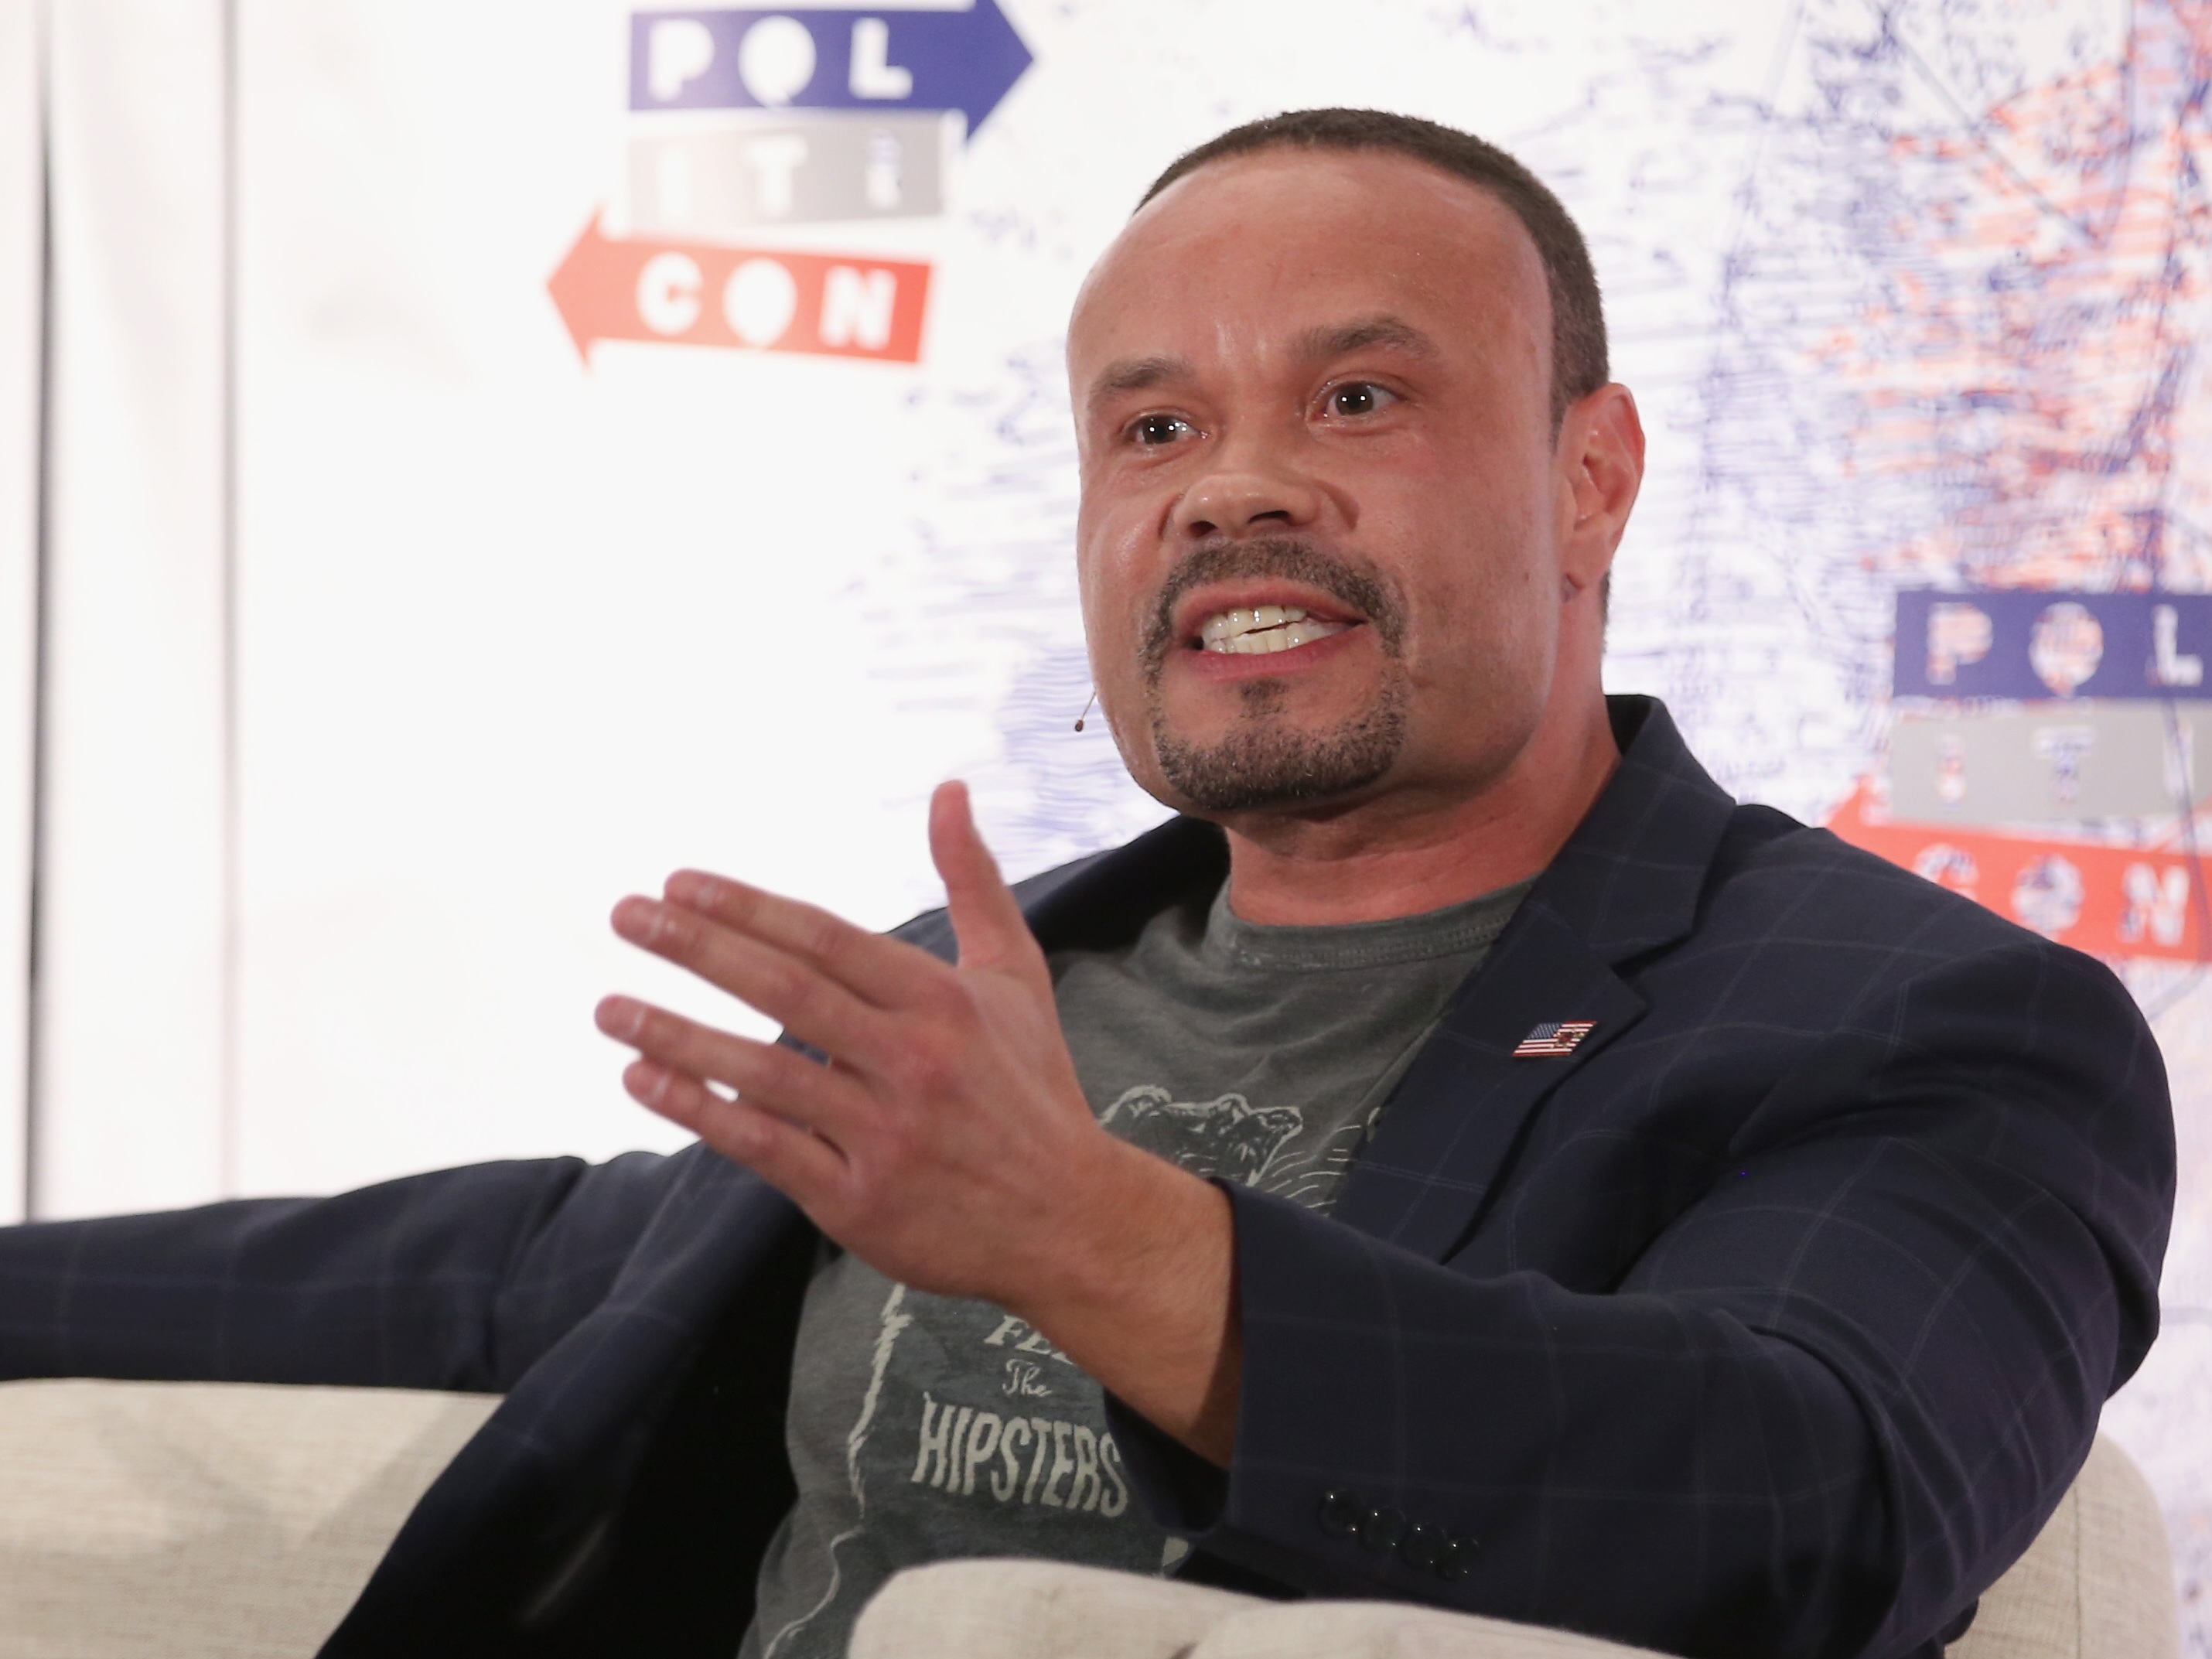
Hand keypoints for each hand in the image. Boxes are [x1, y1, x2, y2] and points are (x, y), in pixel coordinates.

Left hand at [596, 782, 1239, 1459]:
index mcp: (942, 1001)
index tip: (678, 883)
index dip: (748, 907)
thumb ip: (972, 881)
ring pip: (764, 1072)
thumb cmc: (1031, 1089)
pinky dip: (701, 1112)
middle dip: (698, 949)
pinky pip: (764, 1148)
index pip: (826, 939)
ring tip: (609, 1007)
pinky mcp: (859, 1199)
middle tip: (627, 916)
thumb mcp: (1013, 976)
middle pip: (787, 992)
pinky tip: (645, 1080)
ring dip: (677, 1035)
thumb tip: (949, 789)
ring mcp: (884, 1133)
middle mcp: (912, 1060)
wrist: (1070, 1221)